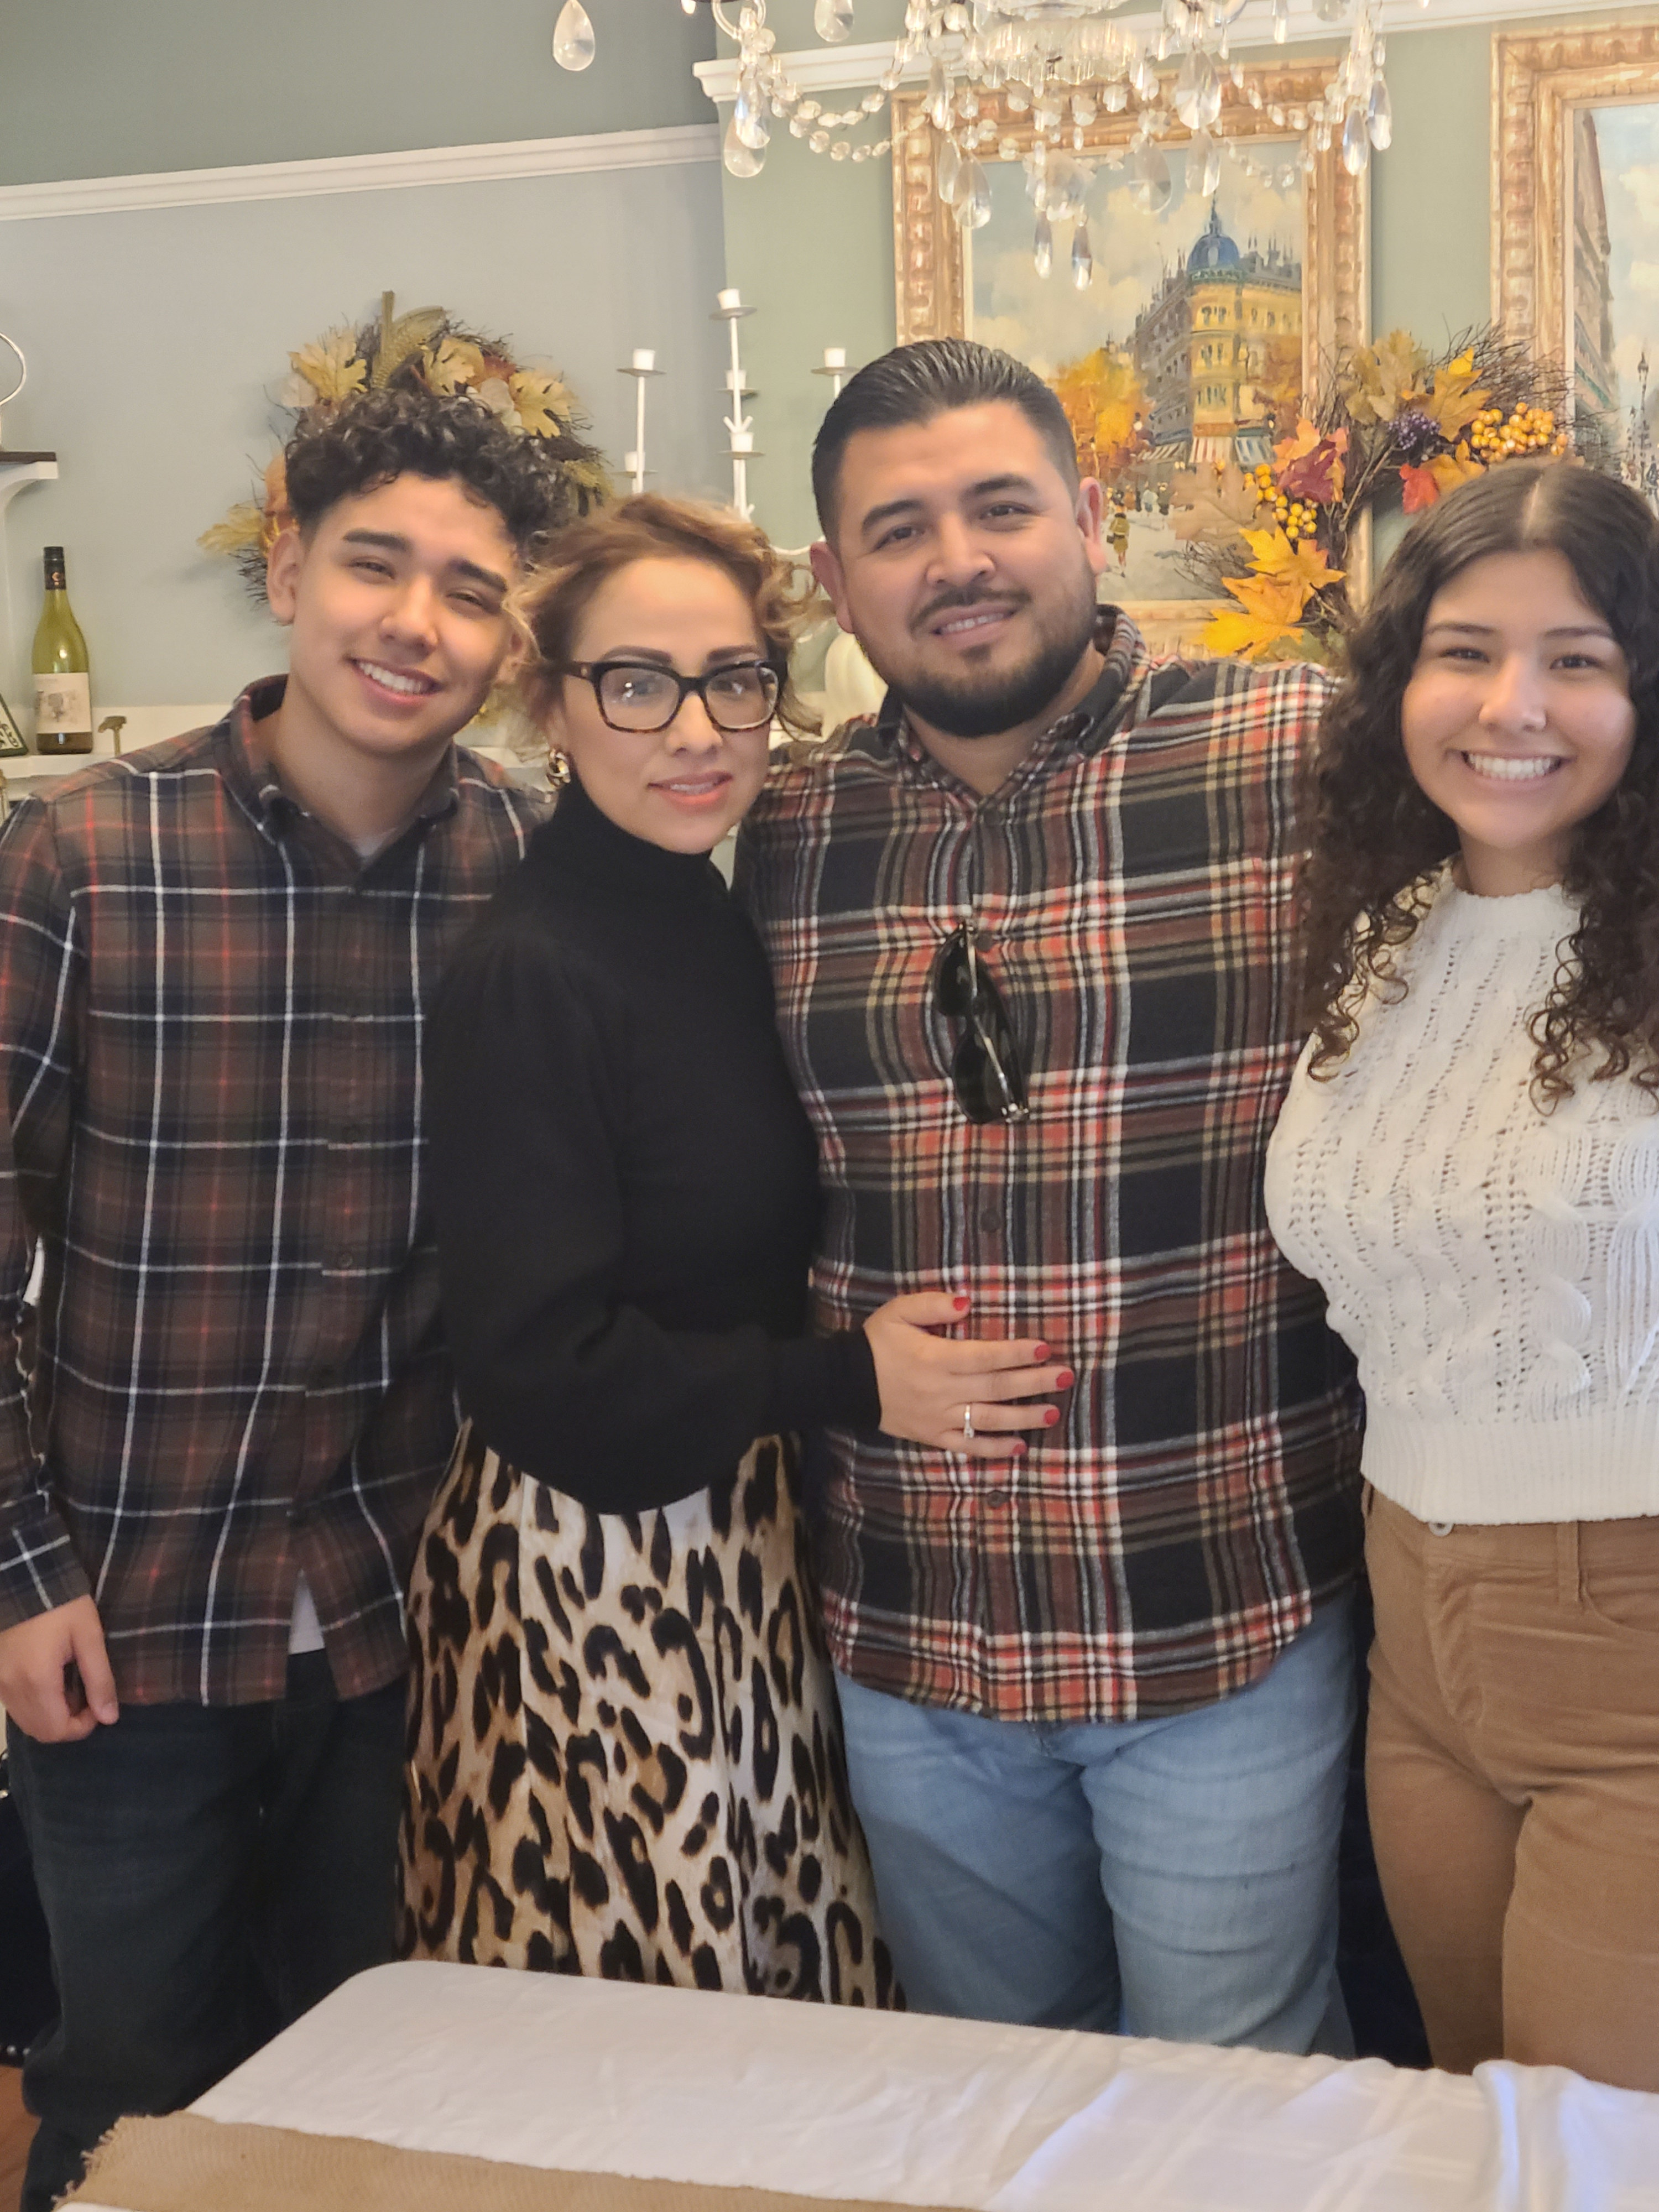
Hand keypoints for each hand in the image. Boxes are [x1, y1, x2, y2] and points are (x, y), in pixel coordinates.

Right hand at [0, 1595, 117, 1742]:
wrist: (26, 1580)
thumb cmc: (63, 1605)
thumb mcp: (89, 1636)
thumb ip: (100, 1679)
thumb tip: (109, 1718)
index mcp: (37, 1681)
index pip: (57, 1730)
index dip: (83, 1726)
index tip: (98, 1704)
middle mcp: (11, 1689)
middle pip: (40, 1731)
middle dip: (68, 1724)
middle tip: (87, 1697)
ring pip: (26, 1721)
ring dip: (52, 1716)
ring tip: (72, 1687)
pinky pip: (16, 1706)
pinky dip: (36, 1705)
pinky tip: (52, 1682)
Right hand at [864, 1293, 1071, 1458]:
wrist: (847, 1383)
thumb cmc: (877, 1342)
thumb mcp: (898, 1311)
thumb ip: (932, 1304)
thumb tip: (967, 1302)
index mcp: (936, 1358)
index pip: (985, 1357)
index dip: (1016, 1353)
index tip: (1045, 1347)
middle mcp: (943, 1390)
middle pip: (996, 1387)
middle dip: (1034, 1382)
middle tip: (1066, 1376)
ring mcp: (939, 1418)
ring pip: (988, 1419)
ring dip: (1023, 1417)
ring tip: (1052, 1413)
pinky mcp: (933, 1436)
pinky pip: (968, 1445)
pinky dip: (994, 1449)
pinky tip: (1019, 1447)